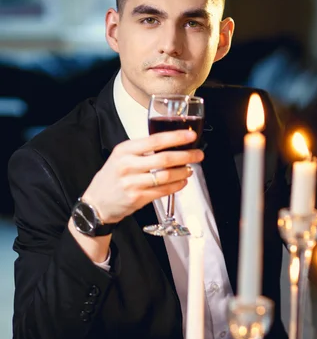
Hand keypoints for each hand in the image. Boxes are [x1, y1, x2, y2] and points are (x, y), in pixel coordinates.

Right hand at [82, 129, 202, 223]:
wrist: (97, 203)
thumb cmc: (112, 177)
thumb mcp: (121, 157)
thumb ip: (142, 150)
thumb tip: (171, 144)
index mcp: (125, 150)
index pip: (155, 140)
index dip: (176, 137)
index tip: (191, 136)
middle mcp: (128, 165)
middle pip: (164, 158)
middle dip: (186, 156)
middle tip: (198, 155)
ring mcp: (132, 183)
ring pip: (166, 176)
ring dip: (183, 172)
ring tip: (190, 169)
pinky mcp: (137, 198)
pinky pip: (163, 191)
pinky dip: (176, 186)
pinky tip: (182, 182)